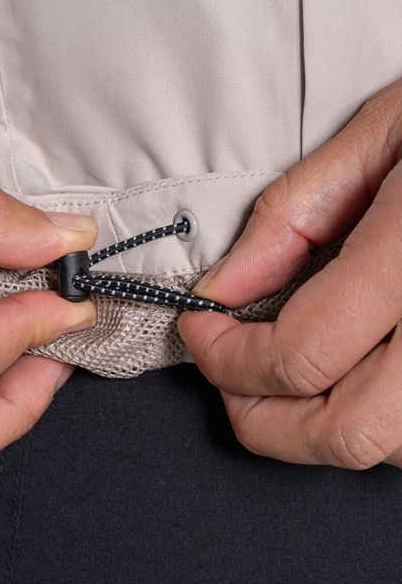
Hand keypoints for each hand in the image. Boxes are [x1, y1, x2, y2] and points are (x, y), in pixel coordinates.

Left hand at [179, 78, 401, 469]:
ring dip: (312, 425)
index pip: (302, 352)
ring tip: (278, 376)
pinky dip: (368, 418)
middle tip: (226, 373)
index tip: (201, 327)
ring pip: (388, 446)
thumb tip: (226, 287)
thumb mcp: (382, 136)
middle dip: (261, 416)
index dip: (228, 355)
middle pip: (346, 431)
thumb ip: (292, 219)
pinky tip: (346, 372)